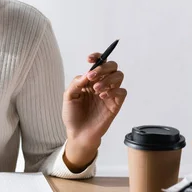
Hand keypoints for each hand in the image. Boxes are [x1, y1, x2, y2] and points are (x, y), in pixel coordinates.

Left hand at [62, 53, 126, 171]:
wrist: (78, 134)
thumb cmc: (73, 115)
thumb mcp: (69, 96)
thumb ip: (77, 83)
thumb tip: (87, 74)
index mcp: (90, 80)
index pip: (98, 63)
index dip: (97, 57)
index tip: (89, 59)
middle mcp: (101, 84)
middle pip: (112, 66)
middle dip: (103, 68)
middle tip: (92, 77)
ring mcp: (110, 93)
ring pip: (119, 76)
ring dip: (108, 79)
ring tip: (96, 90)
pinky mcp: (116, 104)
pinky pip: (122, 92)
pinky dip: (114, 90)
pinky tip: (103, 96)